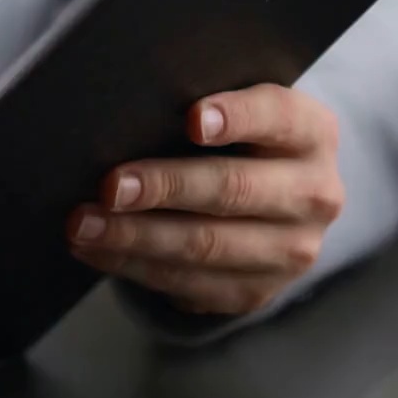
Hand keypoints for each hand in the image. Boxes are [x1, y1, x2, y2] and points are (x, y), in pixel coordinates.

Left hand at [67, 84, 343, 315]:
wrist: (274, 202)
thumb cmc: (237, 140)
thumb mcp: (240, 112)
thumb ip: (202, 105)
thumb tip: (130, 107)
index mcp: (312, 133)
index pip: (278, 117)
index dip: (236, 117)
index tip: (191, 119)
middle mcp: (314, 194)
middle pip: (234, 189)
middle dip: (165, 187)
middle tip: (109, 186)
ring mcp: (291, 251)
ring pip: (206, 245)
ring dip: (135, 236)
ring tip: (83, 224)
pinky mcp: (258, 291)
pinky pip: (188, 284)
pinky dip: (134, 266)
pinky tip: (96, 250)